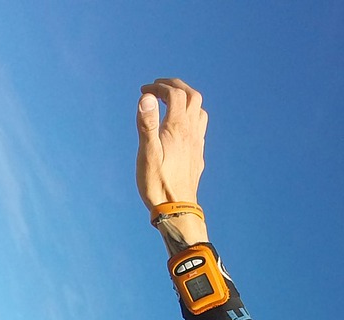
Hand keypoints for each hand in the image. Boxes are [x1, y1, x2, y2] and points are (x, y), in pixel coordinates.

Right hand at [136, 77, 208, 244]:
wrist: (177, 210)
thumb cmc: (158, 184)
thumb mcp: (147, 153)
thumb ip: (147, 123)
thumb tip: (147, 97)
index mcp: (177, 128)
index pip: (174, 94)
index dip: (158, 87)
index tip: (144, 91)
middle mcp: (191, 131)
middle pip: (191, 96)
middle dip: (175, 86)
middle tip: (158, 87)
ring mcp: (197, 143)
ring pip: (199, 110)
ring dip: (186, 98)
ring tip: (171, 100)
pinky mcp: (197, 154)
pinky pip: (200, 126)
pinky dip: (191, 115)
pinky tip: (181, 124)